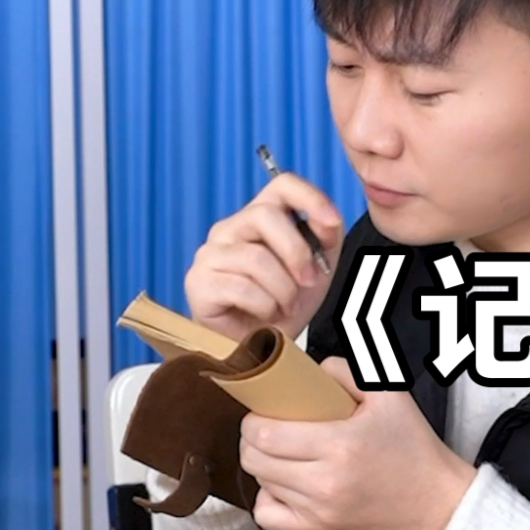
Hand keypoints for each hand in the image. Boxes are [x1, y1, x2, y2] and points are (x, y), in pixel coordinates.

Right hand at [185, 173, 343, 341]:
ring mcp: (210, 253)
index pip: (282, 183)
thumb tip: (327, 220)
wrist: (262, 346)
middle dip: (297, 252)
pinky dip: (264, 306)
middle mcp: (231, 227)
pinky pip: (241, 287)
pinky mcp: (198, 282)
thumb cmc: (286, 303)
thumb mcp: (318, 266)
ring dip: (283, 289)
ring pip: (255, 257)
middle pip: (266, 215)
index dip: (310, 197)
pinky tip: (264, 314)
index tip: (332, 223)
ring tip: (284, 305)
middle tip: (309, 281)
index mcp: (261, 216)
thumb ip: (325, 237)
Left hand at [239, 357, 477, 529]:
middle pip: (255, 459)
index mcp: (340, 445)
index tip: (264, 411)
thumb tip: (309, 370)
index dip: (254, 419)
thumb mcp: (389, 394)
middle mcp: (325, 483)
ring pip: (260, 485)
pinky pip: (268, 517)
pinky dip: (269, 498)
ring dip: (265, 465)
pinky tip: (286, 484)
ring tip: (285, 454)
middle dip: (253, 439)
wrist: (433, 500)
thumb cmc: (413, 448)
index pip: (265, 434)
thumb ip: (345, 371)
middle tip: (269, 428)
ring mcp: (319, 512)